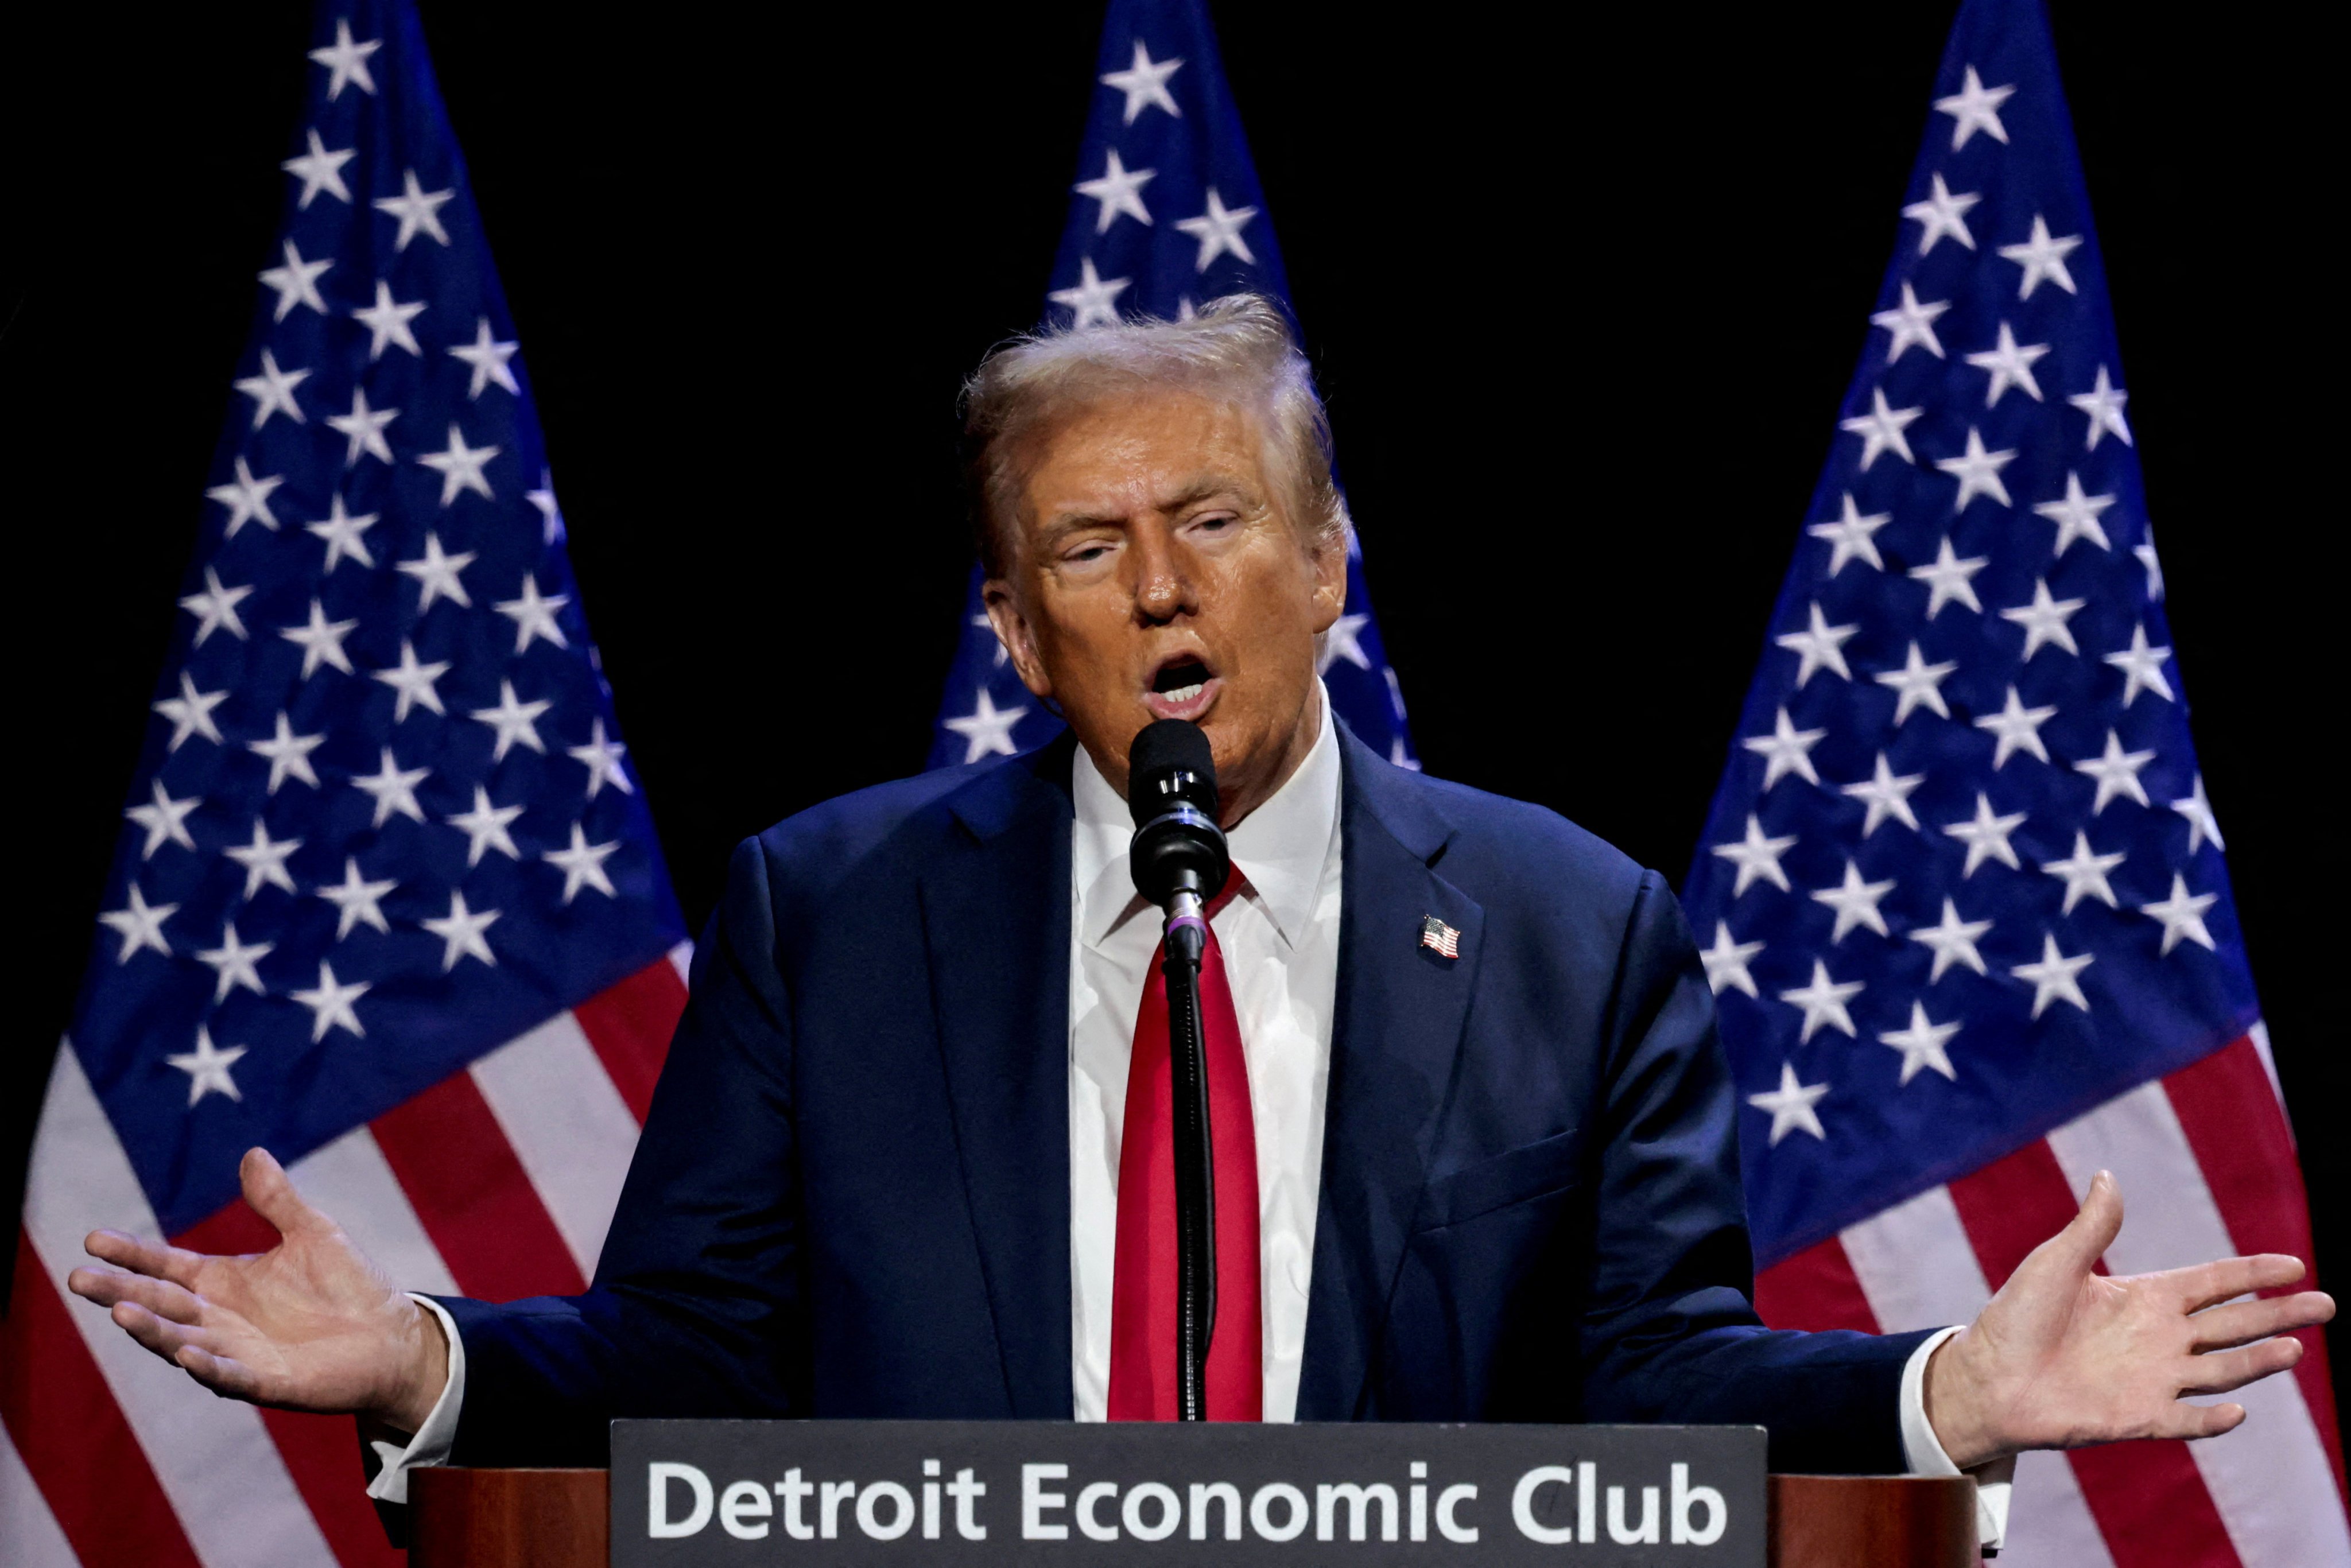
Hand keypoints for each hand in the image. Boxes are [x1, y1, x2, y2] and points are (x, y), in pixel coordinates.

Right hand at [65, 1146, 448, 1432]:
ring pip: (182, 1341)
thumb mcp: (311, 1233)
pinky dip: (206, 1366)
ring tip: (121, 1313)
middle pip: (160, 1304)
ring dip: (152, 1330)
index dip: (131, 1255)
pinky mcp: (267, 1382)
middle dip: (120, 1293)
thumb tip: (252, 1153)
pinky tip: (185, 1353)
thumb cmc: (348, 1286)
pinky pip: (229, 1375)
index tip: (92, 1240)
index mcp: (224, 1282)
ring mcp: (239, 1353)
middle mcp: (220, 1319)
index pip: (165, 1266)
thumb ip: (277, 1201)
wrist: (392, 1335)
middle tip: (78, 1278)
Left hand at [1925, 1169, 2335, 1468]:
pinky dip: (2211, 1418)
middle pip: (2233, 1324)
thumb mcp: (2054, 1262)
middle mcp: (2160, 1339)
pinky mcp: (2138, 1418)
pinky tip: (2237, 1410)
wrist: (1987, 1376)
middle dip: (2279, 1314)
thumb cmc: (2016, 1317)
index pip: (2213, 1283)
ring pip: (2222, 1370)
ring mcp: (2154, 1379)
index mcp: (2144, 1298)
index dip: (2253, 1274)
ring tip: (2295, 1348)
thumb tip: (2108, 1176)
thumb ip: (2091, 1227)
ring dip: (2257, 1361)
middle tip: (2326, 1305)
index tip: (2295, 1265)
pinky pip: (2185, 1420)